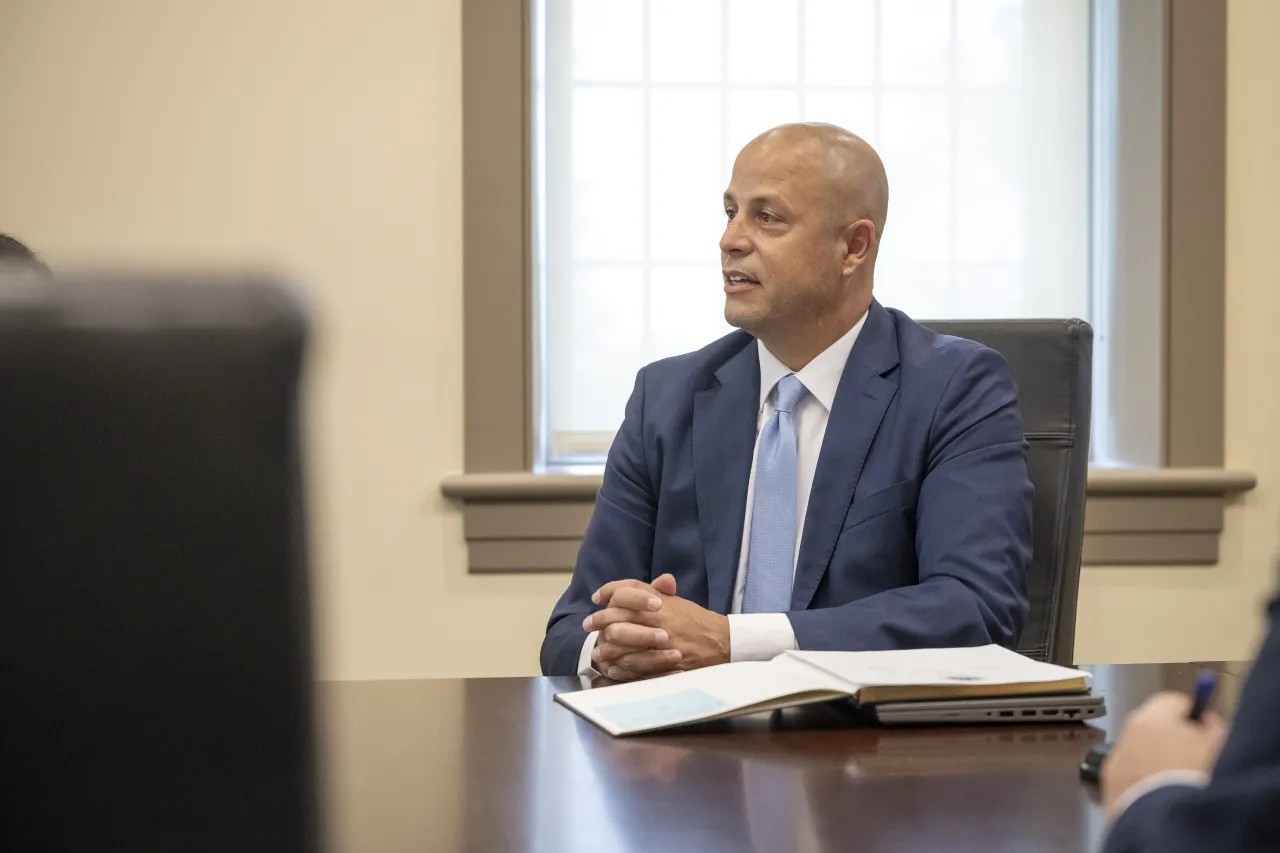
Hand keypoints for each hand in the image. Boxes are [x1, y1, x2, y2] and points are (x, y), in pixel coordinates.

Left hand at [583, 574, 729, 680]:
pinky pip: (635, 665)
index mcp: (660, 600)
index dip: (609, 591)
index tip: (597, 598)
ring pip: (622, 641)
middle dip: (599, 620)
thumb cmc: (697, 621)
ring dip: (606, 647)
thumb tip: (631, 588)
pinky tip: (613, 668)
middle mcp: (658, 617)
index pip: (628, 590)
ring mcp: (659, 640)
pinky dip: (621, 667)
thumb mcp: (678, 602)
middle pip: (618, 615)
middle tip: (588, 626)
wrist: (722, 642)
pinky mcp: (663, 661)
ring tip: (597, 652)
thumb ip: (656, 592)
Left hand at [1101, 691, 1227, 820]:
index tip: (1202, 729)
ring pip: (1139, 752)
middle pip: (1153, 726)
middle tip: (1193, 758)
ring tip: (1177, 782)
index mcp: (1152, 718)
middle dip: (1172, 738)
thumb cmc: (1194, 782)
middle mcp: (1127, 734)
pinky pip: (1129, 777)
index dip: (1192, 716)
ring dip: (1155, 761)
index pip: (1173, 702)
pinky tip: (1161, 795)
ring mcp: (1116, 760)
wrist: (1167, 823)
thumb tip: (1207, 722)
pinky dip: (1142, 782)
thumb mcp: (1219, 747)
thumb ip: (1214, 728)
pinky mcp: (1109, 786)